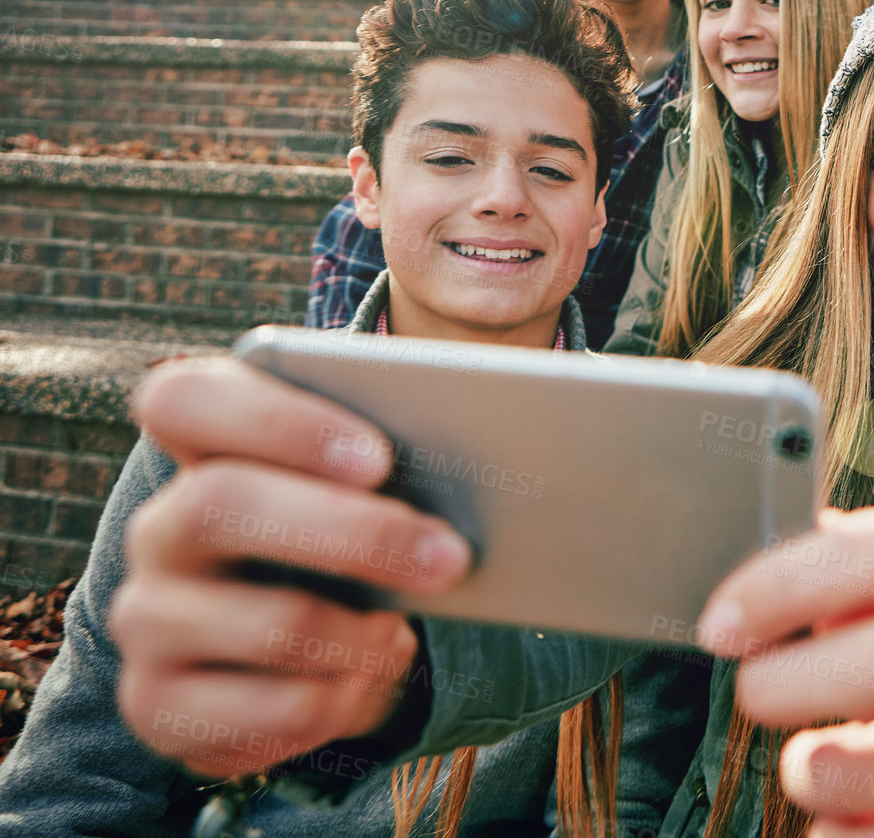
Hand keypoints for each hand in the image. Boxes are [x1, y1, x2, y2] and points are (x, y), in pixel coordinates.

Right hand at [110, 357, 471, 776]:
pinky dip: (342, 701)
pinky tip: (366, 679)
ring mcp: (148, 620)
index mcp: (203, 449)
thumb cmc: (346, 543)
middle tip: (450, 558)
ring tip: (401, 630)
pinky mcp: (162, 705)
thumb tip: (487, 458)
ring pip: (268, 623)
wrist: (297, 656)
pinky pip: (272, 712)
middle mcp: (159, 528)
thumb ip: (391, 467)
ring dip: (363, 634)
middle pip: (221, 503)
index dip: (277, 421)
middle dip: (356, 533)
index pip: (184, 398)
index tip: (381, 458)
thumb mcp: (365, 498)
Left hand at [698, 505, 873, 836]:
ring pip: (858, 772)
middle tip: (751, 692)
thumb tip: (751, 593)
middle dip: (795, 680)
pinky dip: (832, 836)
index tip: (720, 627)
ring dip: (807, 773)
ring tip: (819, 767)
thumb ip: (836, 576)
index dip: (793, 583)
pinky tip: (856, 818)